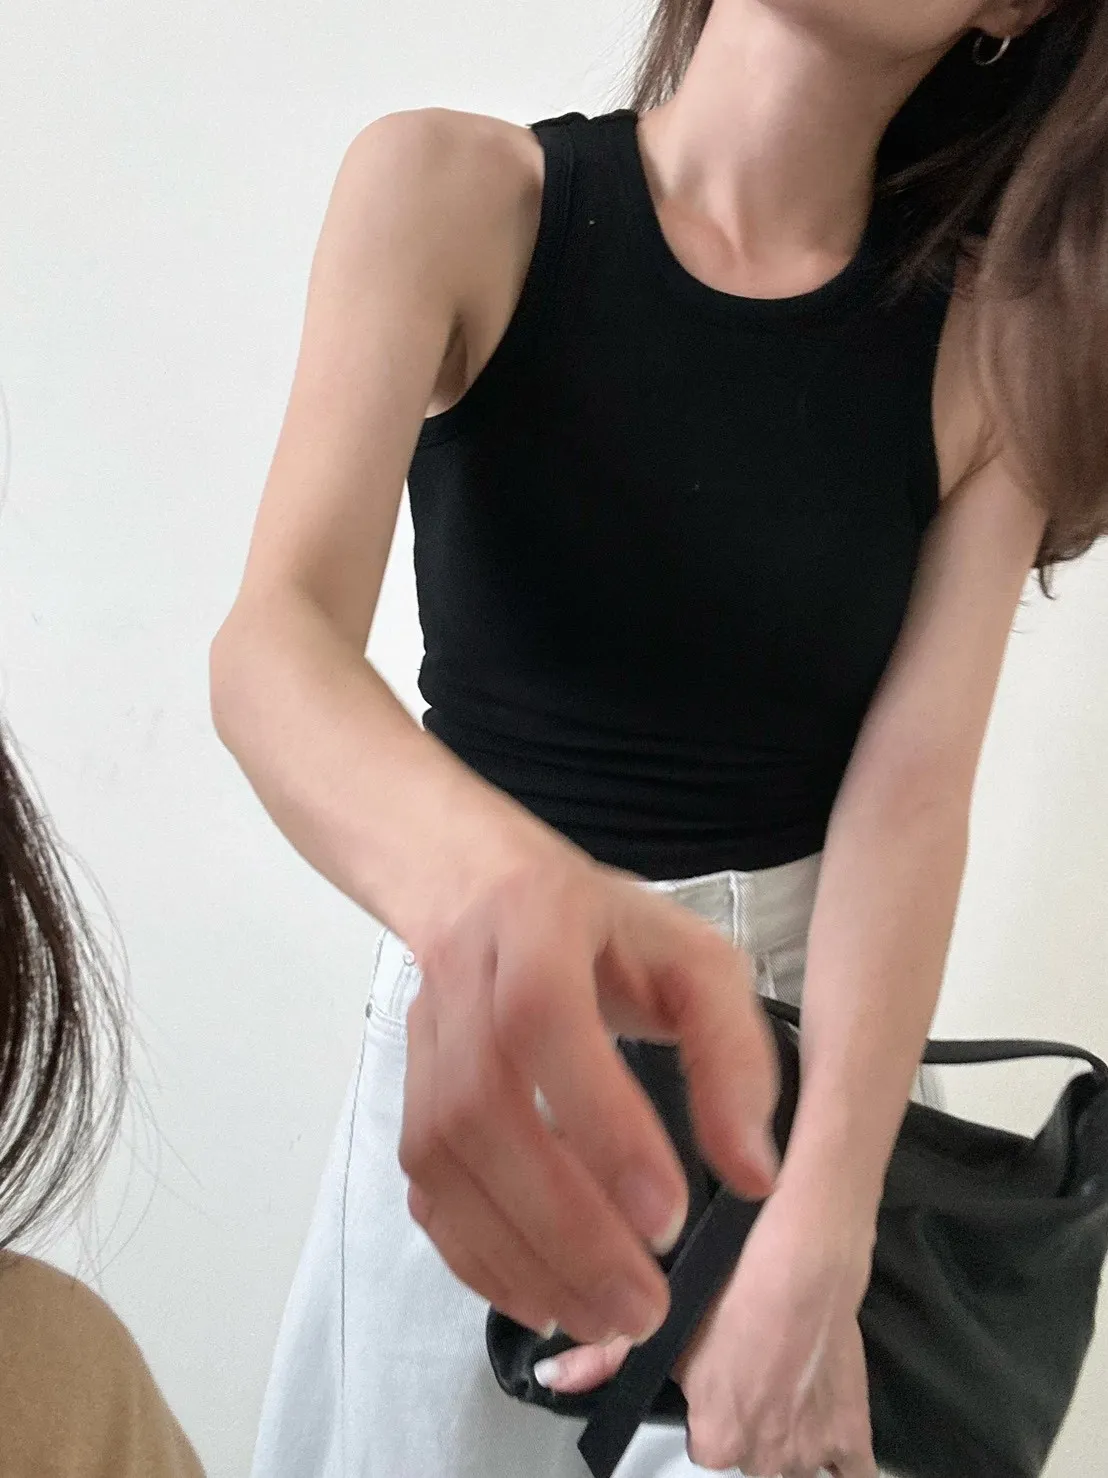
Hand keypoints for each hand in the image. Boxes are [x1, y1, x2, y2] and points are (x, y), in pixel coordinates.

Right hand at [399, 846, 780, 1345]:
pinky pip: (423, 1189)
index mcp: (538, 923)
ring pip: (442, 1160)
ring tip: (602, 1320)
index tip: (666, 1216)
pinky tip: (540, 1302)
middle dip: (561, 1223)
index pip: (543, 1019)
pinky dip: (476, 1256)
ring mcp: (421, 1042)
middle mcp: (462, 981)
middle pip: (481, 1109)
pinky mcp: (409, 1096)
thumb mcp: (698, 964)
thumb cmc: (612, 933)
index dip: (596, 1119)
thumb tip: (752, 1174)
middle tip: (641, 1306)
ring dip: (520, 1256)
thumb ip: (732, 1055)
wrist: (488, 895)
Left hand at [537, 1179, 877, 1475]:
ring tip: (782, 1390)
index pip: (704, 1449)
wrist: (804, 1259)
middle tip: (749, 1375)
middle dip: (748, 1426)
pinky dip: (838, 1463)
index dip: (707, 1412)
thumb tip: (549, 1378)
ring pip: (795, 1467)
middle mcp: (762, 1458)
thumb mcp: (663, 1317)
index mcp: (715, 1439)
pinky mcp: (853, 1434)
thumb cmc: (734, 1284)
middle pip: (749, 1458)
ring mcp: (812, 1450)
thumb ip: (604, 1359)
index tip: (713, 1382)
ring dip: (789, 1441)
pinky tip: (825, 1434)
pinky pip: (850, 1476)